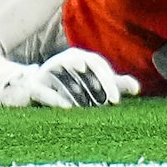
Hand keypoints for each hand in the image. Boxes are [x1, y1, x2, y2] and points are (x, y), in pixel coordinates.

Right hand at [17, 47, 137, 107]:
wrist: (29, 87)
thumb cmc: (67, 85)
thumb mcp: (91, 84)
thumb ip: (112, 84)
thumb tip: (136, 88)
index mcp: (80, 57)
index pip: (98, 64)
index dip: (108, 81)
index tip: (116, 100)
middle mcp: (64, 60)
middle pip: (83, 67)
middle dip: (97, 84)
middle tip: (107, 103)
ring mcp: (47, 71)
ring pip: (64, 76)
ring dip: (78, 91)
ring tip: (89, 107)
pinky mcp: (33, 86)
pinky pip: (44, 90)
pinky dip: (56, 98)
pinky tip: (68, 108)